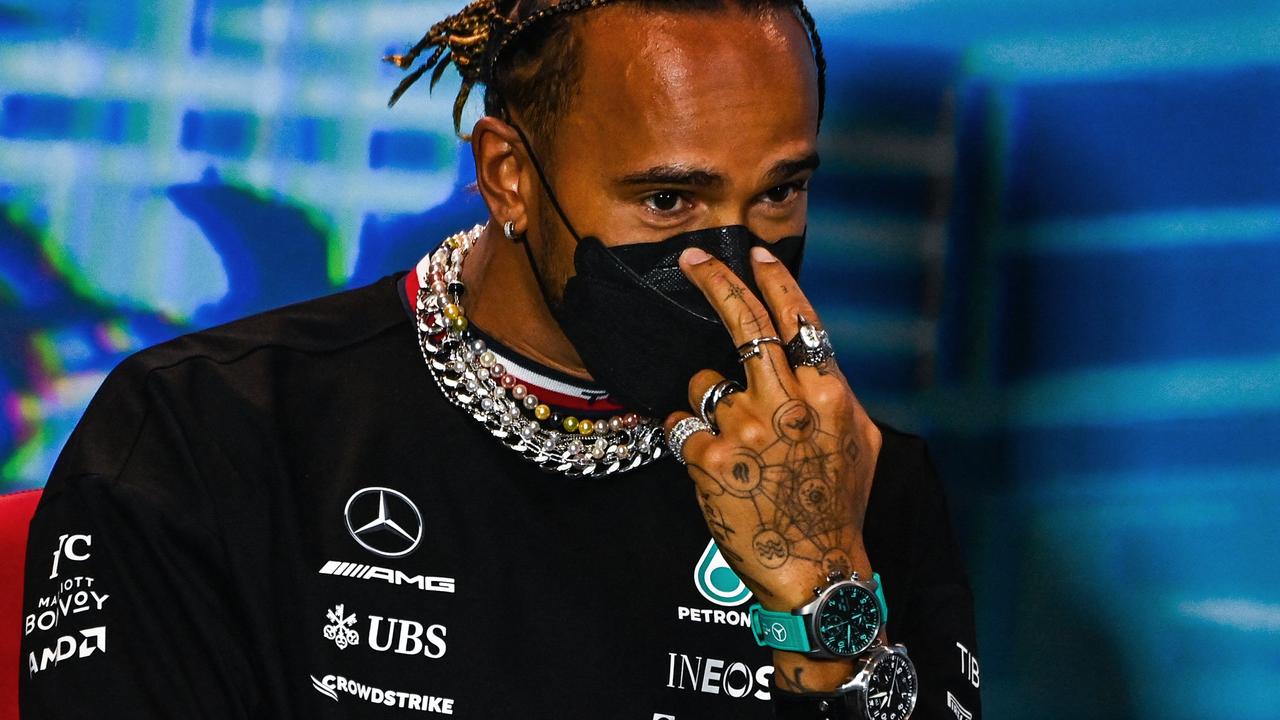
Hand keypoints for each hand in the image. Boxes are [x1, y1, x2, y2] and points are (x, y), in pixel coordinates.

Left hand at [664, 244, 883, 691]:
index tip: (753, 253)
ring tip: (733, 446)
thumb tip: (811, 358)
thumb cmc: (838, 505)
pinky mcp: (712, 459)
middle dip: (715, 282)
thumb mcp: (860, 440)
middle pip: (745, 323)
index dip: (774, 280)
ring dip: (707, 403)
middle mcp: (789, 404)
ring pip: (704, 382)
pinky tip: (712, 467)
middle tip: (690, 258)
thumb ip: (833, 392)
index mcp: (829, 395)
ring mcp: (747, 430)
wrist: (815, 571)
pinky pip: (679, 425)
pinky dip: (687, 439)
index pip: (799, 319)